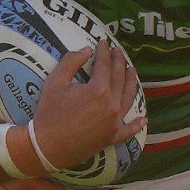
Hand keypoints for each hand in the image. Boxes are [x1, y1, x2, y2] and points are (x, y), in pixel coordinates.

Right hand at [33, 41, 144, 167]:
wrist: (46, 147)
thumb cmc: (49, 112)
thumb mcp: (55, 81)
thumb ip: (71, 61)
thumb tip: (87, 50)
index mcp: (99, 90)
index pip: (105, 65)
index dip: (104, 52)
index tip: (103, 42)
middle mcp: (112, 105)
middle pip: (119, 78)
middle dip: (119, 62)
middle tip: (118, 51)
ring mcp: (114, 122)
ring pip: (129, 99)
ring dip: (132, 83)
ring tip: (132, 72)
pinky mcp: (112, 137)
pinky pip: (128, 130)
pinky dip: (137, 125)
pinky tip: (143, 119)